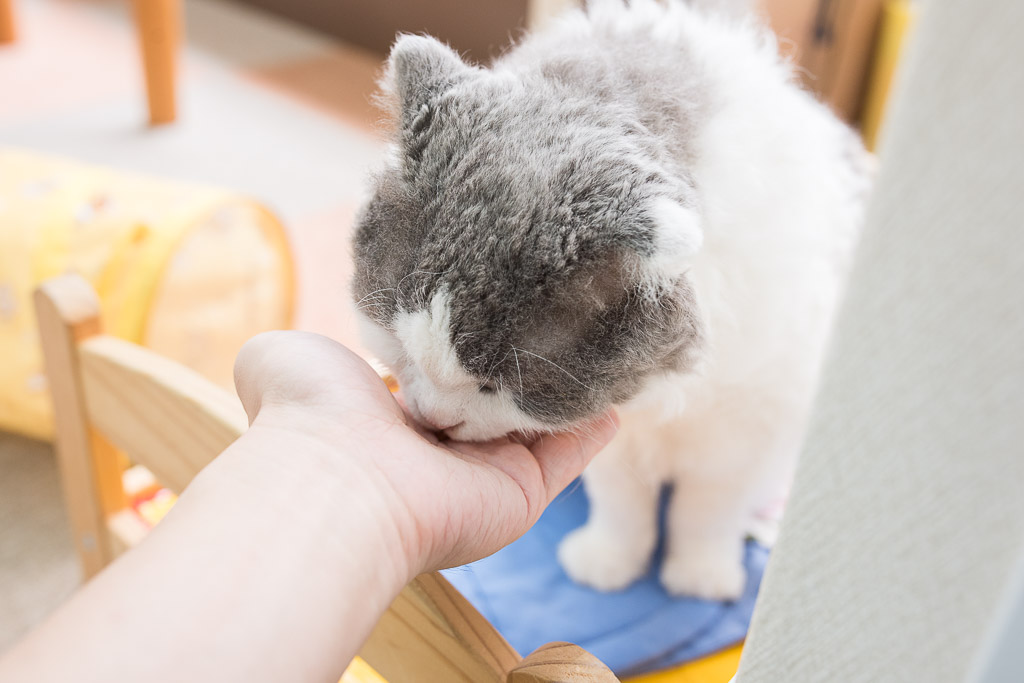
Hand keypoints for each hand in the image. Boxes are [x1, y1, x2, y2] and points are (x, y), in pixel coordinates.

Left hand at [233, 331, 616, 577]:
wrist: (336, 481)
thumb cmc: (308, 414)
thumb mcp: (283, 358)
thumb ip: (294, 349)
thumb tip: (303, 353)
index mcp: (396, 414)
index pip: (444, 372)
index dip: (467, 340)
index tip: (495, 300)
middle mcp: (445, 445)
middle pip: (498, 395)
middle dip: (523, 357)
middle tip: (558, 307)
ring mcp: (487, 469)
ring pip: (541, 419)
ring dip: (568, 382)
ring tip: (601, 330)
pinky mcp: (524, 489)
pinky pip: (573, 450)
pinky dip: (597, 420)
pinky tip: (620, 381)